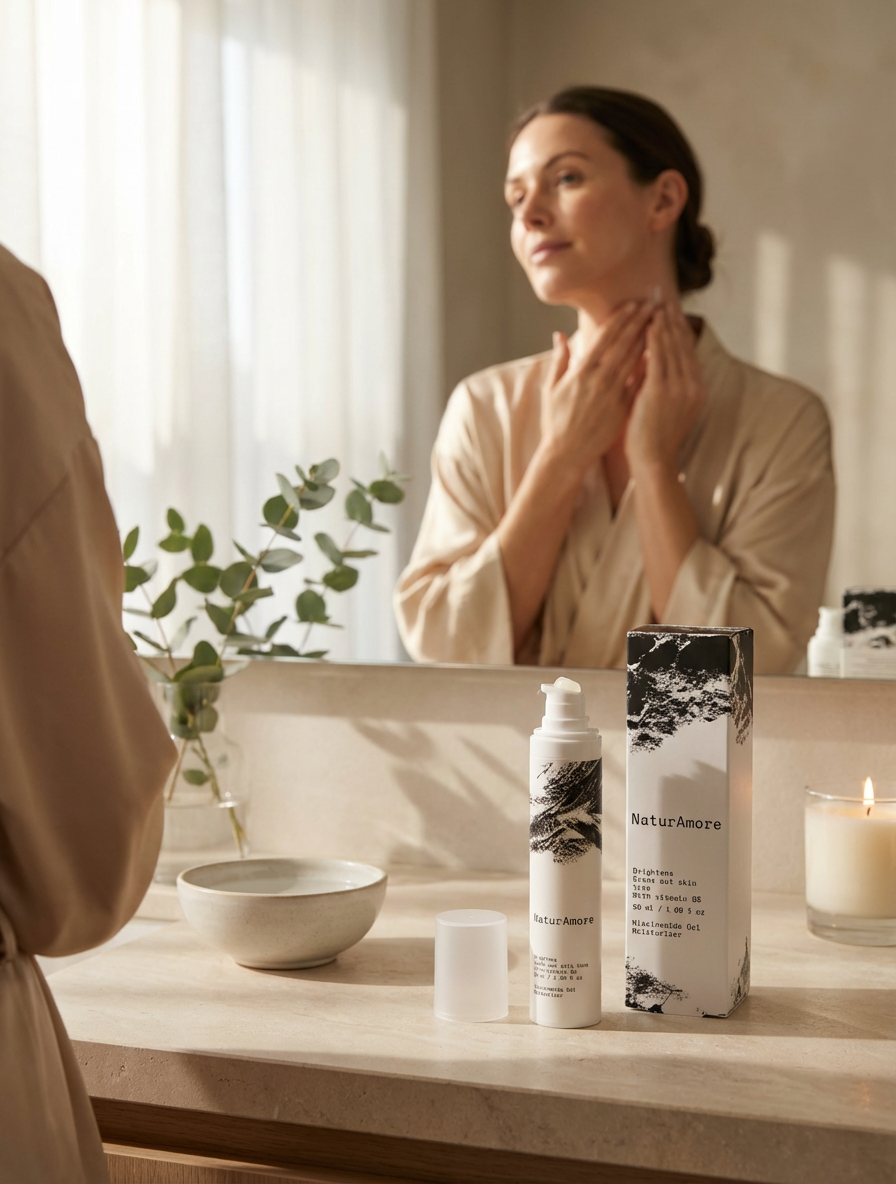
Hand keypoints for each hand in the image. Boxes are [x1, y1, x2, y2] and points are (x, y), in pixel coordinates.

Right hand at [539, 301, 652, 476]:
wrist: (567, 453)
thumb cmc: (556, 421)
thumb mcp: (551, 388)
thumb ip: (559, 360)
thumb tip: (559, 336)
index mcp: (581, 371)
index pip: (605, 336)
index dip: (621, 318)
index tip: (634, 304)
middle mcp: (599, 379)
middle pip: (624, 343)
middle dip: (640, 321)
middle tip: (654, 304)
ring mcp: (613, 394)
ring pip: (635, 360)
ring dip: (649, 338)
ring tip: (661, 321)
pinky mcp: (623, 407)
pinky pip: (640, 382)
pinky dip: (650, 366)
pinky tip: (660, 353)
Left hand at [625, 305, 705, 472]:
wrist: (654, 461)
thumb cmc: (653, 437)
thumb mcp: (665, 406)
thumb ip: (664, 383)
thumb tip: (652, 360)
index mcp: (695, 389)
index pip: (688, 350)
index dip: (679, 328)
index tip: (670, 310)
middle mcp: (693, 385)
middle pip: (683, 343)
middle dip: (672, 318)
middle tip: (662, 296)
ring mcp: (680, 387)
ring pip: (673, 346)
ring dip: (663, 322)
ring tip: (655, 303)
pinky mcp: (663, 390)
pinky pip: (659, 356)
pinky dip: (655, 337)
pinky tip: (648, 322)